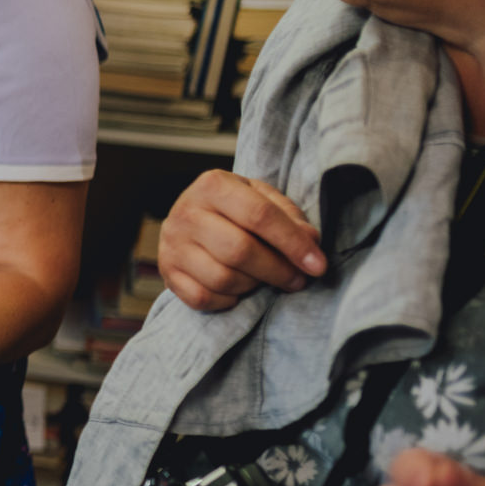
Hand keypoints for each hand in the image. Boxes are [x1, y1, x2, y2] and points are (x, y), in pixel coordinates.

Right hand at [157, 169, 326, 311]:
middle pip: (240, 250)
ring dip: (253, 286)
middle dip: (277, 270)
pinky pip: (202, 298)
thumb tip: (310, 241)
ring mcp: (172, 244)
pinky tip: (237, 290)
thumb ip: (289, 217)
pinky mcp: (167, 271)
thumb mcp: (262, 198)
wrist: (191, 218)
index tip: (317, 265)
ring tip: (263, 279)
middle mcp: (186, 212)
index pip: (259, 215)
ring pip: (222, 278)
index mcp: (213, 185)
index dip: (293, 243)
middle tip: (297, 279)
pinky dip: (227, 300)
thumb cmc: (233, 209)